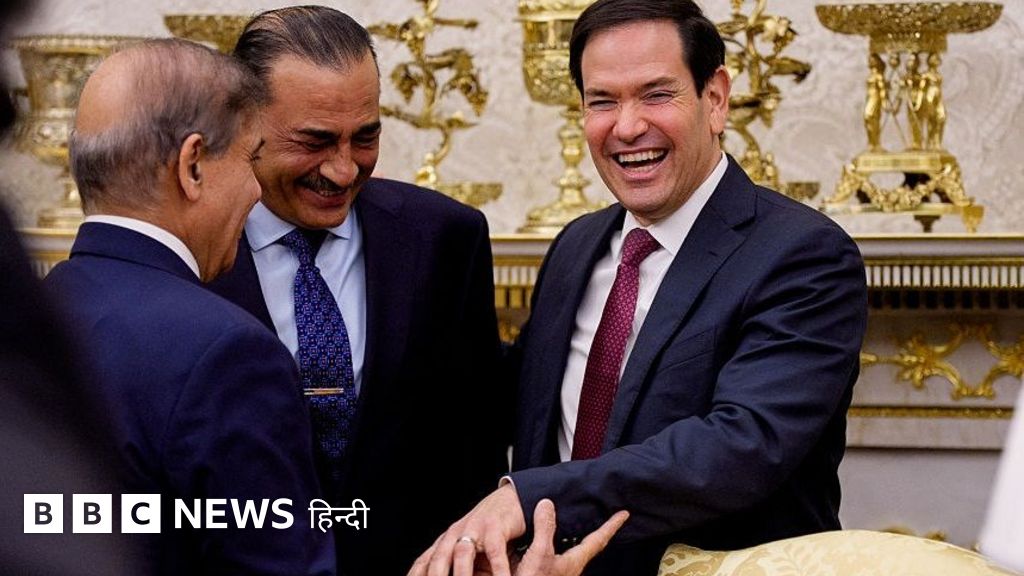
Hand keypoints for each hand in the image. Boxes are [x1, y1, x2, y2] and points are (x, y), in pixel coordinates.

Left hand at [408, 483, 526, 575]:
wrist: (510, 499)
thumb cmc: (487, 532)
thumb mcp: (470, 551)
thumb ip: (458, 567)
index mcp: (445, 541)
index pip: (424, 562)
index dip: (415, 575)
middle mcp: (455, 534)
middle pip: (438, 560)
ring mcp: (474, 529)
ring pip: (462, 555)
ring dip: (461, 575)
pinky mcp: (494, 528)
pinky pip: (494, 552)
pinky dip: (498, 570)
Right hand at [510, 499, 628, 575]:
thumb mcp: (540, 553)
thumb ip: (545, 529)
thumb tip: (548, 505)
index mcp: (574, 561)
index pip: (598, 540)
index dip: (611, 526)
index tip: (624, 515)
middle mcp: (570, 567)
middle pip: (589, 546)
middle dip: (597, 532)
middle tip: (606, 519)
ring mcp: (559, 571)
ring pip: (572, 550)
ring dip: (575, 537)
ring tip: (578, 525)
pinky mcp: (546, 573)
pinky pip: (555, 553)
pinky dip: (556, 543)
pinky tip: (547, 540)